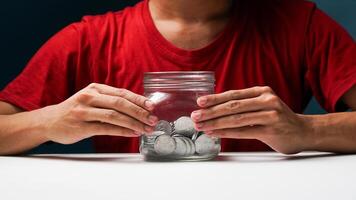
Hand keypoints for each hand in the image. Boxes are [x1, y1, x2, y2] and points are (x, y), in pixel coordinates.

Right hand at [40, 83, 157, 143]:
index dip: (139, 99)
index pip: (122, 93)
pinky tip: (133, 133)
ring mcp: (84, 111)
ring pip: (114, 116)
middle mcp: (90, 97)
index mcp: (95, 88)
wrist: (49, 121)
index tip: (152, 106)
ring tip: (146, 128)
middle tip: (153, 119)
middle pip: (120, 103)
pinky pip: (106, 129)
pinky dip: (122, 131)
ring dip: (134, 122)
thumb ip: (110, 100)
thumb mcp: (91, 98)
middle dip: (140, 112)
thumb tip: (137, 107)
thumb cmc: (76, 110)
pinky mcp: (81, 126)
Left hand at [191, 86, 312, 153]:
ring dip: (215, 123)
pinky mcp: (271, 130)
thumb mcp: (263, 104)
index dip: (215, 98)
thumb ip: (244, 104)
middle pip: (232, 106)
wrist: (303, 131)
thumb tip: (215, 109)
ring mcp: (270, 114)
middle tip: (195, 116)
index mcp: (262, 91)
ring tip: (201, 126)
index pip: (233, 94)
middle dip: (211, 111)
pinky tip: (214, 133)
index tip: (199, 102)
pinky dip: (226, 132)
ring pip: (236, 119)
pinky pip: (244, 131)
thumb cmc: (278, 118)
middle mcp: (266, 100)